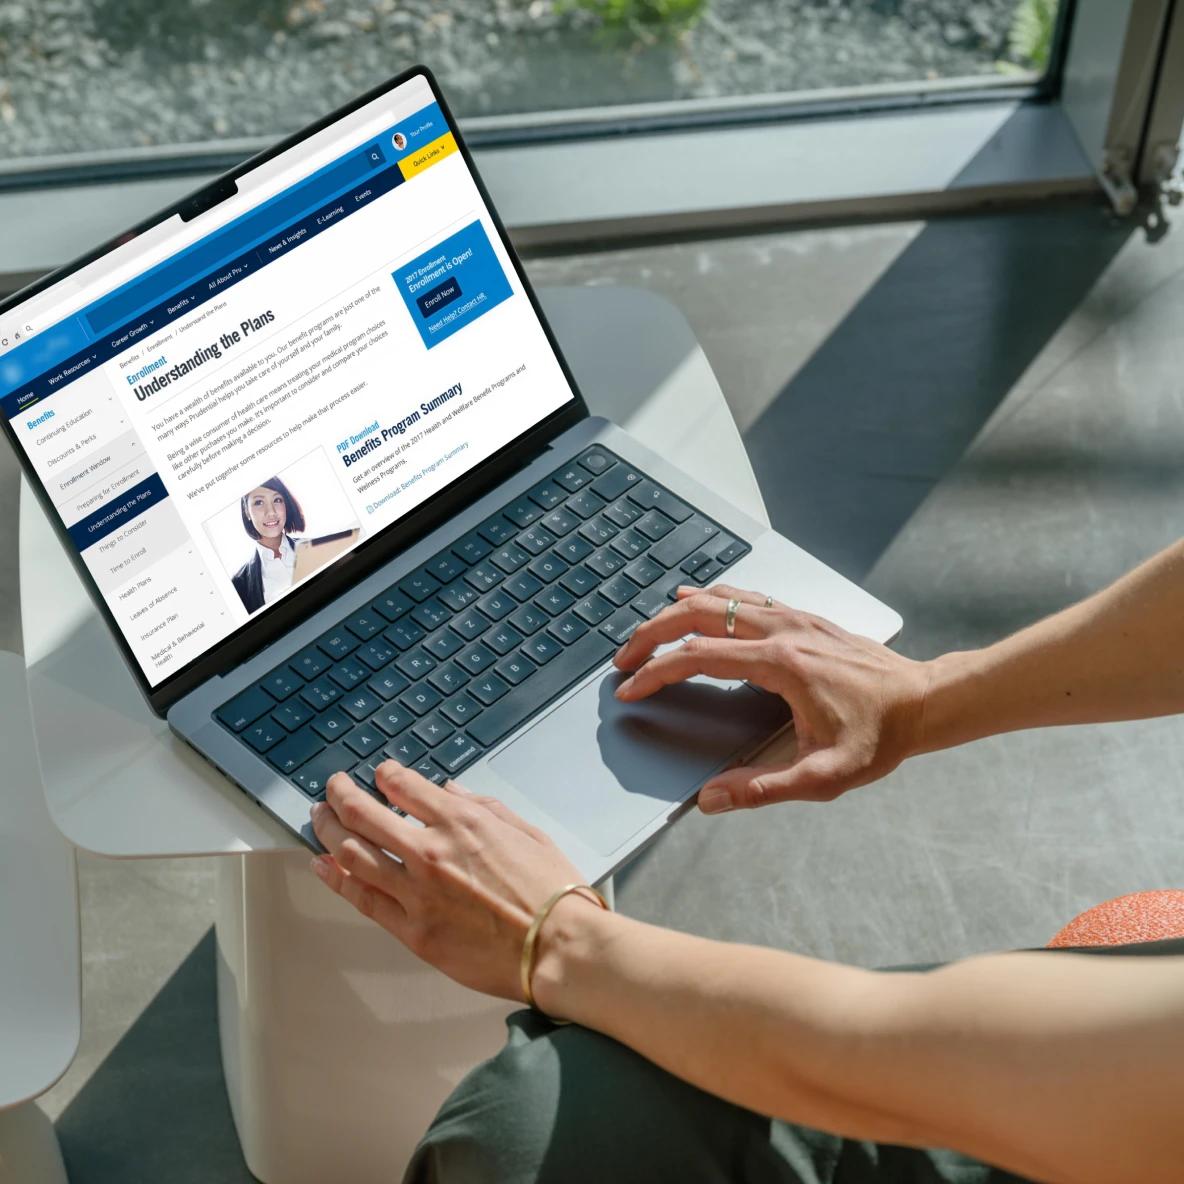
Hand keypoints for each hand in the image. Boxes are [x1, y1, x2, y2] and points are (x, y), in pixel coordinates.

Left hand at [310, 761, 593, 1000]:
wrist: (559, 946)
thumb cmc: (552, 891)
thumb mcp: (525, 831)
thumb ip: (483, 806)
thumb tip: (451, 790)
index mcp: (462, 821)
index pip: (403, 786)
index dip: (385, 775)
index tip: (379, 775)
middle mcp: (431, 851)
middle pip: (363, 814)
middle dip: (340, 795)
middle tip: (332, 788)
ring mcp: (417, 893)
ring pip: (350, 854)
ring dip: (327, 831)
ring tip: (318, 819)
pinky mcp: (413, 931)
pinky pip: (362, 899)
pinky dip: (335, 879)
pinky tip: (321, 865)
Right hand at [613, 584, 929, 812]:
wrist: (924, 701)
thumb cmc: (879, 737)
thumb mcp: (824, 776)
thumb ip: (764, 789)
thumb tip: (712, 799)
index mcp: (781, 664)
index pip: (698, 657)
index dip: (656, 672)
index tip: (631, 688)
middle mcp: (783, 631)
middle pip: (699, 615)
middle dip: (652, 633)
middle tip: (625, 657)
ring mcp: (794, 618)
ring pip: (721, 598)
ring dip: (677, 611)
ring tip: (647, 629)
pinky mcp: (804, 617)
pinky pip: (747, 597)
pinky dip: (713, 596)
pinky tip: (699, 598)